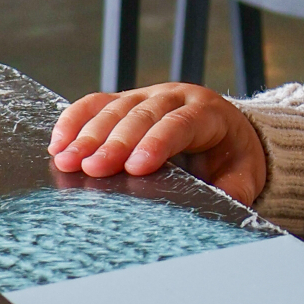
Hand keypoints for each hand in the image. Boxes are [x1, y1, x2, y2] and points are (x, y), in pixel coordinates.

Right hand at [49, 83, 267, 204]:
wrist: (229, 134)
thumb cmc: (233, 157)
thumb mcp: (244, 175)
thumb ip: (234, 190)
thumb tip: (221, 208)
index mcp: (208, 112)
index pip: (180, 124)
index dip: (157, 143)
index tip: (136, 167)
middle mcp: (175, 97)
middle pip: (141, 115)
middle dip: (115, 143)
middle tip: (92, 168)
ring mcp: (146, 95)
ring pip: (114, 108)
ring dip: (87, 135)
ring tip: (67, 161)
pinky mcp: (124, 101)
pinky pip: (94, 104)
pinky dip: (74, 121)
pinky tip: (58, 143)